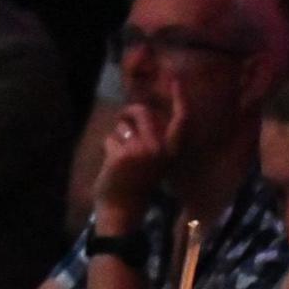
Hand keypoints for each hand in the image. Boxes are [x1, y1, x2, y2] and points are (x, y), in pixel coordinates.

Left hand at [92, 100, 174, 229]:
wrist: (122, 208)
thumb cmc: (136, 181)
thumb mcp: (152, 158)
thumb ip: (150, 137)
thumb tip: (138, 111)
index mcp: (171, 149)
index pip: (181, 120)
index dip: (179, 99)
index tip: (175, 80)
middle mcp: (161, 148)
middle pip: (142, 111)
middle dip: (128, 112)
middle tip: (122, 123)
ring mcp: (142, 150)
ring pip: (123, 125)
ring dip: (117, 136)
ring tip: (121, 157)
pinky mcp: (123, 153)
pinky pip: (109, 138)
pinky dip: (107, 147)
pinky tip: (113, 165)